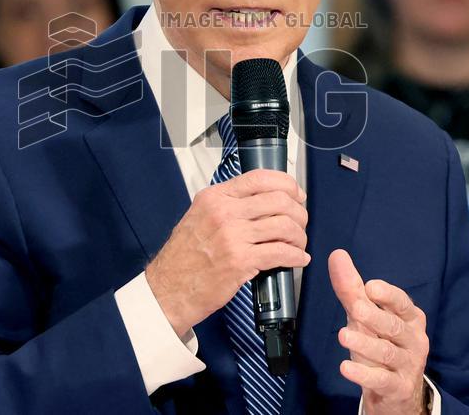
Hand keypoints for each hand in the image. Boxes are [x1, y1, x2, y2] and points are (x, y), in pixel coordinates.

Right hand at [146, 169, 308, 335]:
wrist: (168, 290)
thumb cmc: (183, 258)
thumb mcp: (198, 216)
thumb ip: (226, 205)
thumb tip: (261, 201)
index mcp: (215, 197)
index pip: (260, 178)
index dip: (287, 184)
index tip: (296, 194)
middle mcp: (224, 212)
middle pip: (279, 200)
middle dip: (298, 213)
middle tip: (300, 223)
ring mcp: (232, 236)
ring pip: (284, 226)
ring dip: (299, 236)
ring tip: (298, 244)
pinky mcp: (240, 261)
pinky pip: (281, 253)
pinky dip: (296, 256)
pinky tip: (297, 259)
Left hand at [329, 249, 429, 414]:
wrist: (397, 392)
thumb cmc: (382, 345)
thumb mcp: (367, 317)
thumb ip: (352, 289)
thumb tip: (337, 255)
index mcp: (410, 318)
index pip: (402, 303)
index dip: (388, 295)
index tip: (370, 287)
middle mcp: (414, 339)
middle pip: (394, 326)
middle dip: (375, 317)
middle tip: (356, 308)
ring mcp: (408, 365)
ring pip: (387, 352)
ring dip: (364, 344)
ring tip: (343, 336)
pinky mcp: (399, 388)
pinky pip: (382, 380)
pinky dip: (363, 375)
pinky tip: (345, 368)